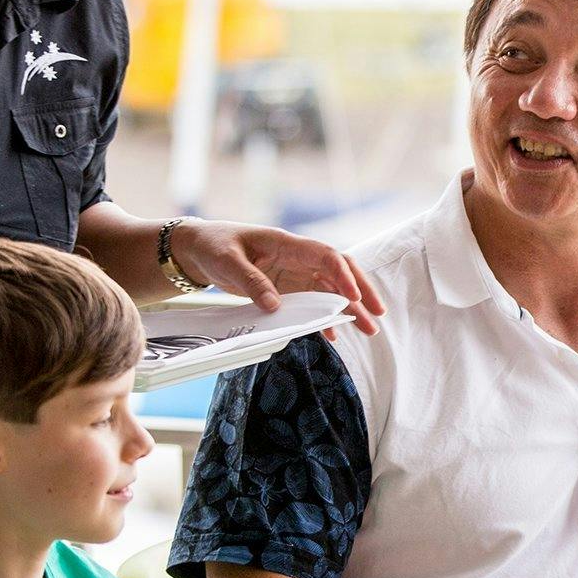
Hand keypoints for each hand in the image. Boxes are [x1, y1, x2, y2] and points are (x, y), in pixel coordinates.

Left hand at [170, 220, 383, 336]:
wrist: (198, 248)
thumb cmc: (213, 246)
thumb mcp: (228, 262)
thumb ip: (252, 282)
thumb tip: (275, 307)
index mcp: (287, 244)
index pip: (326, 256)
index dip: (343, 276)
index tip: (353, 298)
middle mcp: (297, 257)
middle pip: (339, 271)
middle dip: (361, 291)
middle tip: (378, 313)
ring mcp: (294, 272)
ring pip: (331, 288)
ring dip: (350, 307)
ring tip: (368, 328)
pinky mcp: (287, 286)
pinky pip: (314, 300)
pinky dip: (326, 316)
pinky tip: (335, 333)